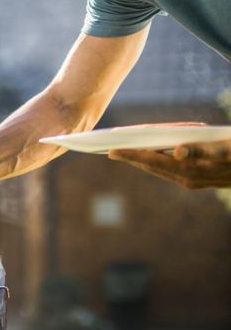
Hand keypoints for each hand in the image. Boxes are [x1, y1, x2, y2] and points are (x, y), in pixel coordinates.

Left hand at [108, 138, 230, 188]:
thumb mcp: (225, 148)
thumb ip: (201, 150)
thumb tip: (177, 152)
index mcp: (190, 170)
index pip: (152, 160)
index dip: (130, 155)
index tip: (110, 151)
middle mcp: (189, 178)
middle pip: (153, 167)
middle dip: (132, 159)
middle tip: (110, 151)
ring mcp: (195, 181)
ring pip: (162, 170)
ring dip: (143, 162)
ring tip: (127, 154)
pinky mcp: (201, 179)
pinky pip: (173, 171)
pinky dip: (159, 163)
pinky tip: (155, 157)